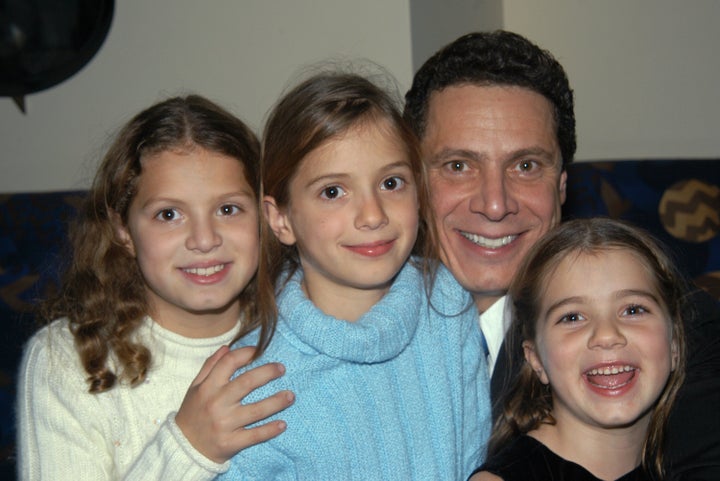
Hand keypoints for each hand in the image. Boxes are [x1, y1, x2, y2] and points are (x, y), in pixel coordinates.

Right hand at [175, 345, 293, 462]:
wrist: (183, 448)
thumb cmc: (192, 413)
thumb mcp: (195, 388)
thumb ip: (210, 366)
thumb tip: (227, 348)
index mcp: (208, 388)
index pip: (229, 363)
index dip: (246, 353)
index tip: (259, 350)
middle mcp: (217, 404)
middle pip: (247, 383)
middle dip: (268, 373)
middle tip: (281, 368)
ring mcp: (225, 424)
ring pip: (256, 410)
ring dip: (277, 402)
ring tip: (291, 396)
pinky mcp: (231, 443)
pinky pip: (255, 435)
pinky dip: (270, 430)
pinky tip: (283, 424)